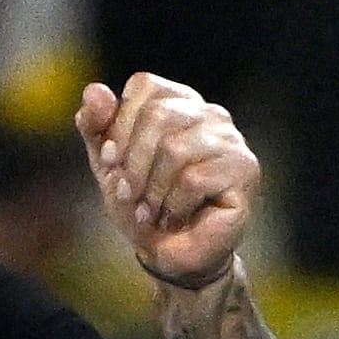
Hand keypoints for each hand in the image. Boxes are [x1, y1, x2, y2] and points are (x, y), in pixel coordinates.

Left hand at [76, 72, 257, 288]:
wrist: (168, 253)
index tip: (111, 160)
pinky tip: (174, 217)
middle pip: (158, 115)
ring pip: (175, 149)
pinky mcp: (244, 170)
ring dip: (152, 189)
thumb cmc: (141, 203)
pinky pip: (193, 179)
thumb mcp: (107, 163)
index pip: (145, 86)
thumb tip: (94, 90)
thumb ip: (96, 125)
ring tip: (151, 210)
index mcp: (178, 102)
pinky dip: (173, 205)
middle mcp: (209, 113)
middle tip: (128, 193)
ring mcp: (231, 140)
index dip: (120, 125)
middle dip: (133, 162)